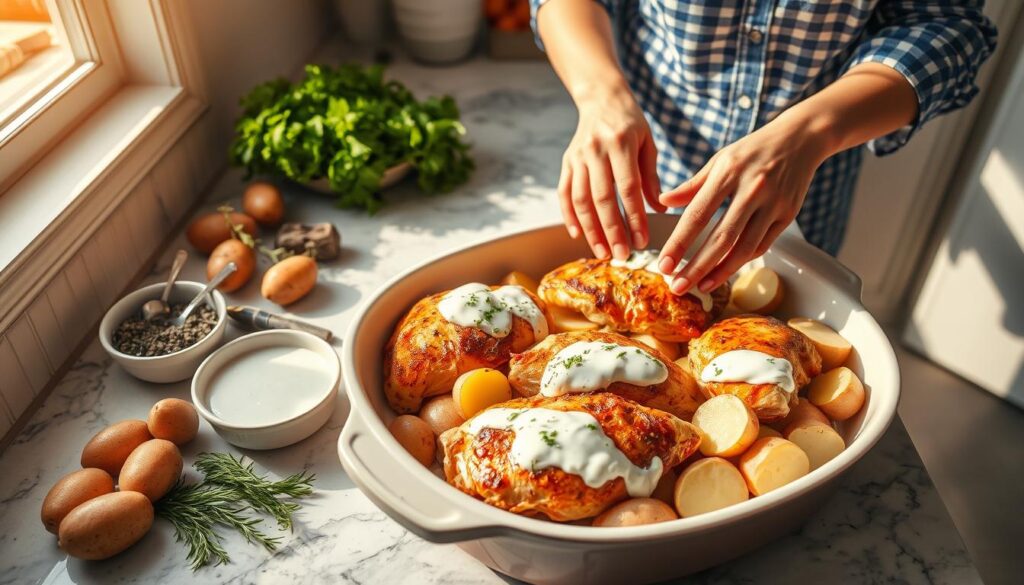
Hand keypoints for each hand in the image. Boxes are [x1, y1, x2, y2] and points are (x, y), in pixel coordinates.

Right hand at [559, 87, 664, 259]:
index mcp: (621, 143)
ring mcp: (578, 156)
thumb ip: (651, 177)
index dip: (635, 217)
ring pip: (580, 199)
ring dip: (590, 229)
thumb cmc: (630, 123)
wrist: (601, 98)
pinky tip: (578, 234)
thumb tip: (659, 210)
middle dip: (612, 230)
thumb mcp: (648, 144)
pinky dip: (569, 216)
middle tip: (621, 254)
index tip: (642, 240)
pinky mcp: (566, 162)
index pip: (629, 188)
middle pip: (602, 197)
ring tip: (602, 251)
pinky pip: (564, 193)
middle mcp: (596, 150)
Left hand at [656, 114, 829, 293]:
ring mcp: (773, 203)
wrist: (800, 138)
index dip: (679, 244)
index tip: (664, 264)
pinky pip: (762, 244)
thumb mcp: (719, 160)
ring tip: (701, 286)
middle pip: (721, 238)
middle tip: (678, 286)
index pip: (697, 215)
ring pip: (745, 248)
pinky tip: (725, 270)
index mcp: (728, 172)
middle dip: (697, 267)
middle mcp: (752, 189)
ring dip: (721, 272)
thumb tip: (663, 201)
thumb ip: (692, 185)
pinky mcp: (788, 214)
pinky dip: (742, 260)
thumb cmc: (752, 150)